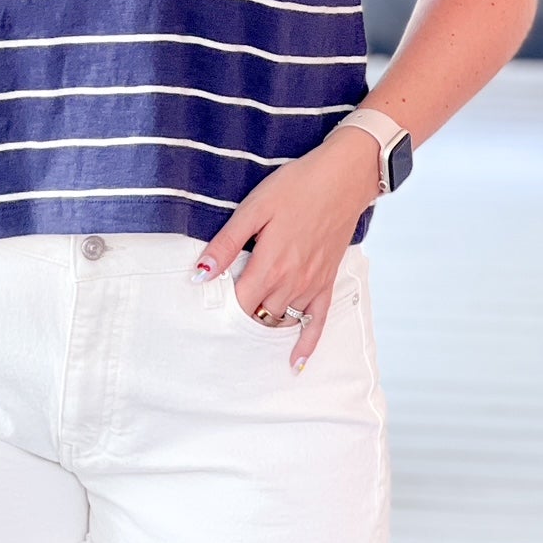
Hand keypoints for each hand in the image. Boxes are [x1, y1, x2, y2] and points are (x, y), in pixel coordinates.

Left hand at [192, 129, 379, 369]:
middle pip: (259, 314)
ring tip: (247, 328)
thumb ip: (227, 244)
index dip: (222, 306)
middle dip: (241, 315)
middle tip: (224, 316)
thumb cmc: (296, 187)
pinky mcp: (327, 282)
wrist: (342, 180)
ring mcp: (312, 285)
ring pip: (282, 319)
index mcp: (269, 264)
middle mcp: (291, 282)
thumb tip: (200, 274)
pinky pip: (317, 322)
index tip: (208, 306)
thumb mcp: (254, 208)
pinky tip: (295, 363)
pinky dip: (306, 344)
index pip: (239, 303)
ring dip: (265, 323)